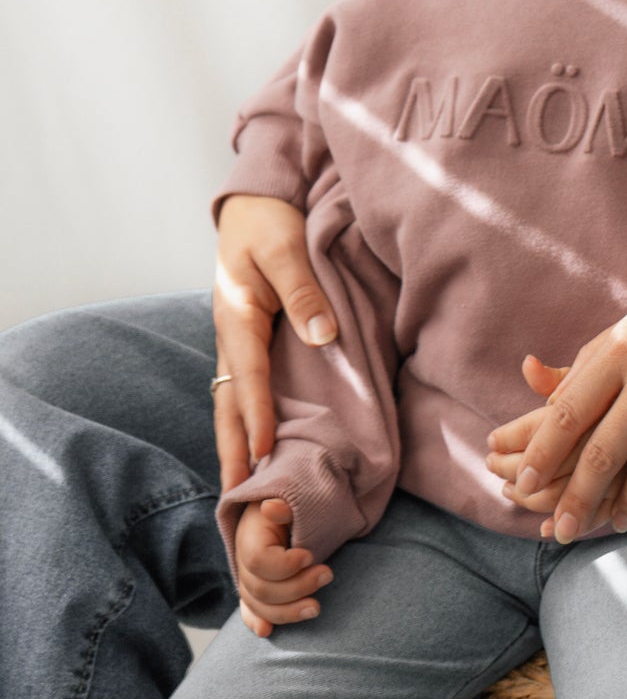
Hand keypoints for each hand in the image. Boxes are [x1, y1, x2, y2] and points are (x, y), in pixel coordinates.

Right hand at [212, 195, 337, 492]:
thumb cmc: (271, 222)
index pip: (250, 376)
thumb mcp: (287, 249)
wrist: (254, 202)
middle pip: (230, 402)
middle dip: (233, 449)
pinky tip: (255, 446)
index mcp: (237, 316)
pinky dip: (245, 420)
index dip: (258, 416)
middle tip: (235, 496)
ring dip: (235, 442)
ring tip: (240, 487)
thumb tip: (323, 338)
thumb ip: (304, 292)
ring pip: (232, 401)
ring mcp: (236, 341)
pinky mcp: (248, 341)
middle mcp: (231, 336)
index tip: (264, 454)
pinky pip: (244, 388)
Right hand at [233, 497, 333, 638]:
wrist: (290, 505)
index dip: (284, 565)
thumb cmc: (294, 500)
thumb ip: (283, 505)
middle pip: (260, 588)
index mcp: (249, 534)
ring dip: (287, 612)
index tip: (309, 556)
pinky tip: (266, 631)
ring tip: (316, 607)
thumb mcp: (290, 497)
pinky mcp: (256, 589)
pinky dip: (257, 621)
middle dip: (296, 587)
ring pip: (258, 605)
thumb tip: (271, 508)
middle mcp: (243, 560)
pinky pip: (250, 610)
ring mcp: (247, 577)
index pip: (257, 561)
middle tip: (328, 574)